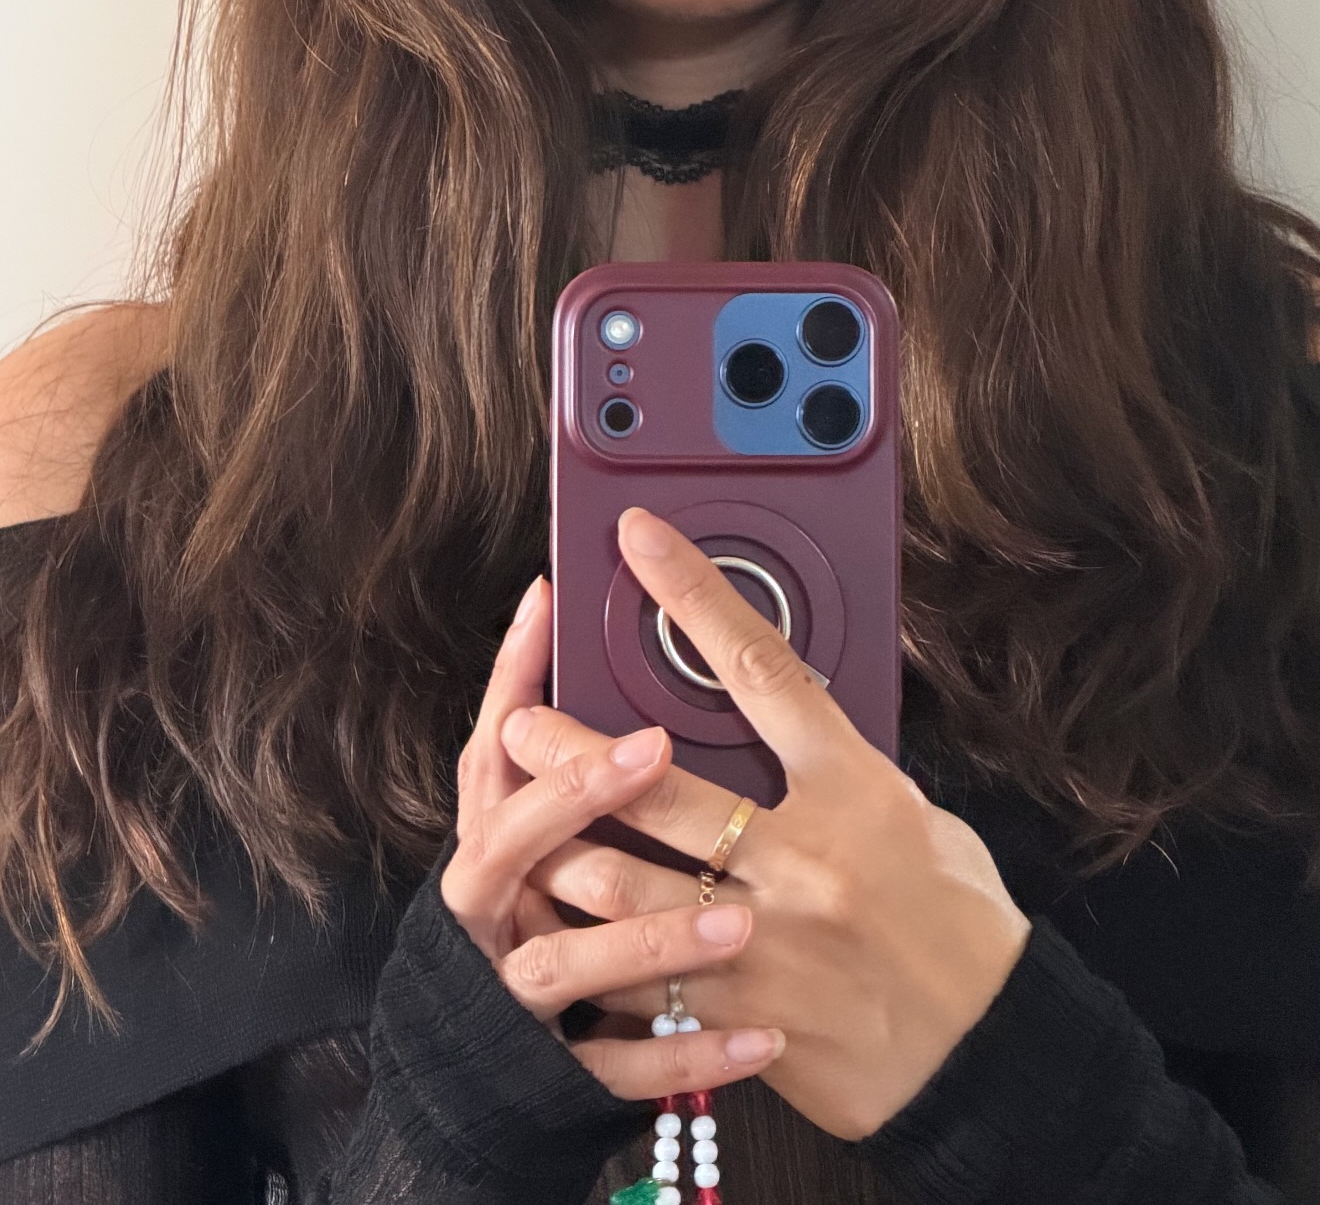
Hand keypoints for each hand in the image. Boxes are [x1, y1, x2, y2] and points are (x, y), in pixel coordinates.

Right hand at [439, 571, 787, 1100]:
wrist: (484, 1089)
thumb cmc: (538, 934)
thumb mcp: (541, 855)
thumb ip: (578, 789)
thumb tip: (644, 692)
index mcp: (490, 849)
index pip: (488, 752)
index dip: (509, 675)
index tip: (549, 601)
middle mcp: (490, 915)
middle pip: (513, 845)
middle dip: (578, 795)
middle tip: (653, 749)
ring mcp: (518, 1001)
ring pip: (568, 964)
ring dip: (654, 939)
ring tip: (740, 922)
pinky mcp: (556, 1079)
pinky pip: (621, 1069)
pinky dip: (692, 1058)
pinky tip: (763, 1042)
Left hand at [504, 509, 1030, 1141]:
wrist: (989, 1054)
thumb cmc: (956, 919)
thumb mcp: (913, 813)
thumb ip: (839, 767)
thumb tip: (774, 719)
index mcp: (853, 787)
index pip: (759, 666)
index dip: (692, 594)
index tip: (640, 539)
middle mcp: (804, 857)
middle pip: (655, 782)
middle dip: (572, 750)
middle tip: (525, 725)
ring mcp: (767, 942)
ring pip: (623, 886)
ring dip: (558, 849)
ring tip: (520, 822)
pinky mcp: (743, 1016)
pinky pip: (643, 981)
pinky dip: (598, 951)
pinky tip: (565, 929)